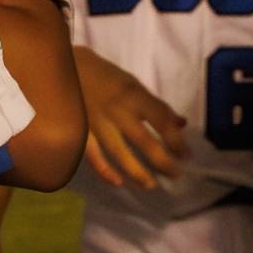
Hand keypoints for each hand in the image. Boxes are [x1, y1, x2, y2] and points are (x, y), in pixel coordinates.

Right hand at [72, 46, 188, 189]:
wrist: (66, 67)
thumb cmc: (105, 76)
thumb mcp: (133, 84)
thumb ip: (156, 105)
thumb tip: (181, 124)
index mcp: (133, 95)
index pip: (161, 120)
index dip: (176, 140)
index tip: (186, 155)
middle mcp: (117, 110)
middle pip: (144, 140)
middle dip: (162, 160)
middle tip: (176, 174)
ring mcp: (97, 122)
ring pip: (119, 152)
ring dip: (137, 171)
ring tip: (151, 185)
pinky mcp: (80, 130)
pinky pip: (92, 154)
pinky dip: (104, 170)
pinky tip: (118, 181)